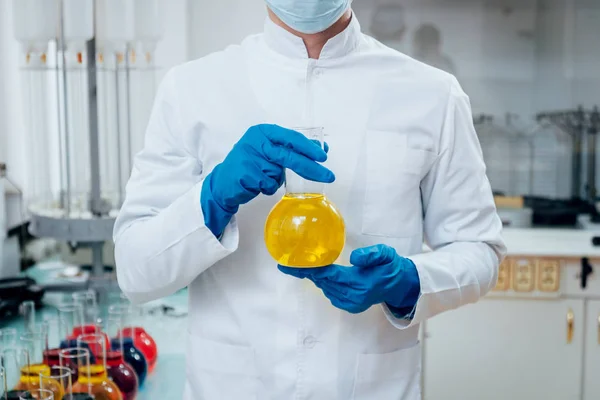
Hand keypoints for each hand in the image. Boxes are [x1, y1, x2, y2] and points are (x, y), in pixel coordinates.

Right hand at [201, 124, 334, 236]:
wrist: (223, 181)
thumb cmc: (250, 164)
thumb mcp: (269, 150)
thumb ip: (291, 148)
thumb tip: (322, 149)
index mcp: (263, 132)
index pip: (291, 137)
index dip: (309, 148)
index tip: (323, 157)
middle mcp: (256, 141)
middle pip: (289, 156)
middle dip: (310, 168)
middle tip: (327, 175)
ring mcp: (249, 158)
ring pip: (278, 174)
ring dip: (275, 180)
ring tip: (262, 177)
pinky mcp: (246, 175)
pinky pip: (269, 185)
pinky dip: (267, 188)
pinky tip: (255, 184)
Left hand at [279, 245, 420, 315]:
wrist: (399, 285)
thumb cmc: (391, 266)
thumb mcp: (386, 254)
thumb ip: (371, 255)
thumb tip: (353, 258)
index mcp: (360, 283)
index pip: (328, 274)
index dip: (308, 269)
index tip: (290, 265)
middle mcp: (353, 296)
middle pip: (323, 282)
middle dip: (305, 272)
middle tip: (287, 263)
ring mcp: (350, 303)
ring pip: (325, 287)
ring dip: (314, 277)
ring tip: (300, 266)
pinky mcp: (349, 306)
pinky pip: (330, 293)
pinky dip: (323, 283)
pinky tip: (317, 274)